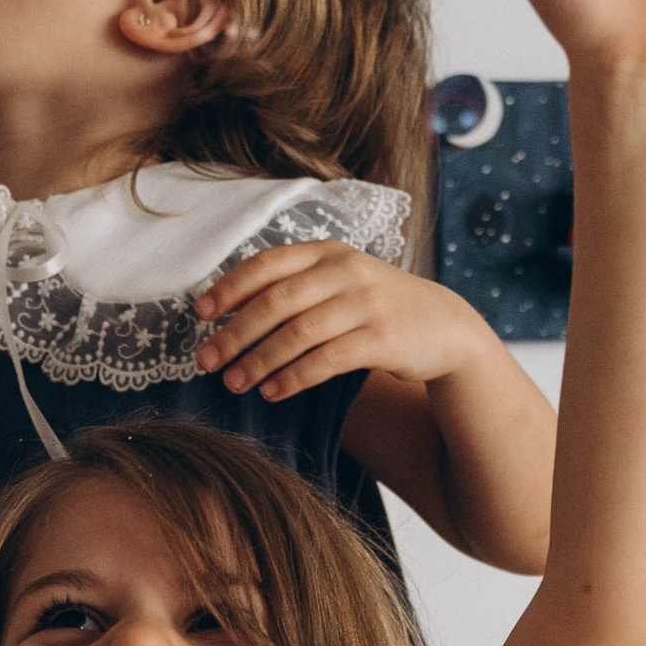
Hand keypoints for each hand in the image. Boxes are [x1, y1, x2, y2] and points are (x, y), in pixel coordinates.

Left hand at [192, 246, 489, 405]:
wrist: (445, 327)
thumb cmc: (376, 309)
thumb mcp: (339, 285)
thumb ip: (296, 290)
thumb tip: (230, 317)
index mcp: (327, 253)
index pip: (267, 264)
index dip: (229, 288)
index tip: (200, 315)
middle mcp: (346, 271)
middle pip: (276, 301)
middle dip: (236, 333)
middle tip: (207, 360)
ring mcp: (367, 304)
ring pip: (299, 332)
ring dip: (260, 361)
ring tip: (235, 383)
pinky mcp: (383, 339)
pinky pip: (327, 360)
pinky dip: (294, 377)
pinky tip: (273, 392)